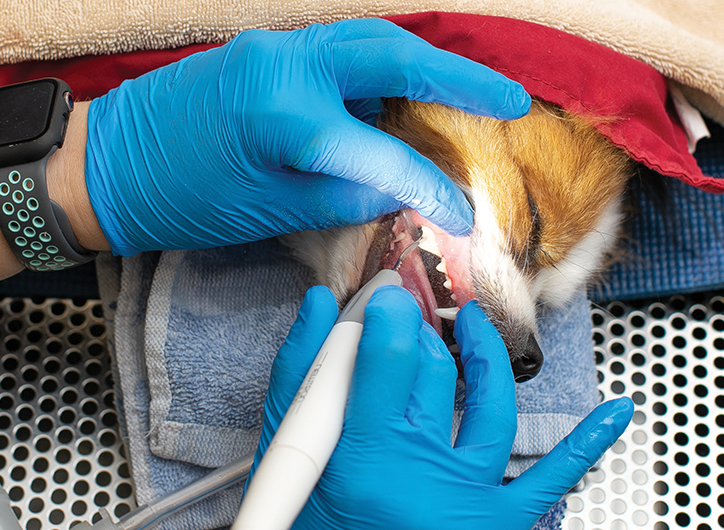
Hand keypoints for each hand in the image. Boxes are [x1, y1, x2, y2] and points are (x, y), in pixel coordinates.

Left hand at [84, 19, 529, 255]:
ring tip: (472, 93)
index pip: (380, 148)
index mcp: (282, 112)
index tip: (463, 209)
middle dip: (458, 77)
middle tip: (512, 100)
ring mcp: (274, 47)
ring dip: (425, 65)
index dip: (428, 183)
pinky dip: (384, 70)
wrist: (111, 163)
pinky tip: (407, 94)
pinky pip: (342, 52)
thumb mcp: (269, 211)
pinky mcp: (268, 51)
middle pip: (392, 55)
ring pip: (370, 43)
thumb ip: (344, 194)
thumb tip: (400, 186)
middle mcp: (284, 61)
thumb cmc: (182, 199)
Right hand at [250, 285, 632, 528]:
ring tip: (474, 322)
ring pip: (491, 405)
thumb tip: (321, 305)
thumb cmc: (313, 520)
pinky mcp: (497, 520)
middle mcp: (424, 473)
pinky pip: (549, 479)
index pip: (393, 357)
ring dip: (487, 355)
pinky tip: (616, 413)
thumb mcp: (289, 455)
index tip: (389, 291)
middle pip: (436, 374)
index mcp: (366, 456)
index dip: (392, 313)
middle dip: (421, 333)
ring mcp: (468, 496)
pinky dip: (585, 445)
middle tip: (409, 313)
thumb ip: (300, 376)